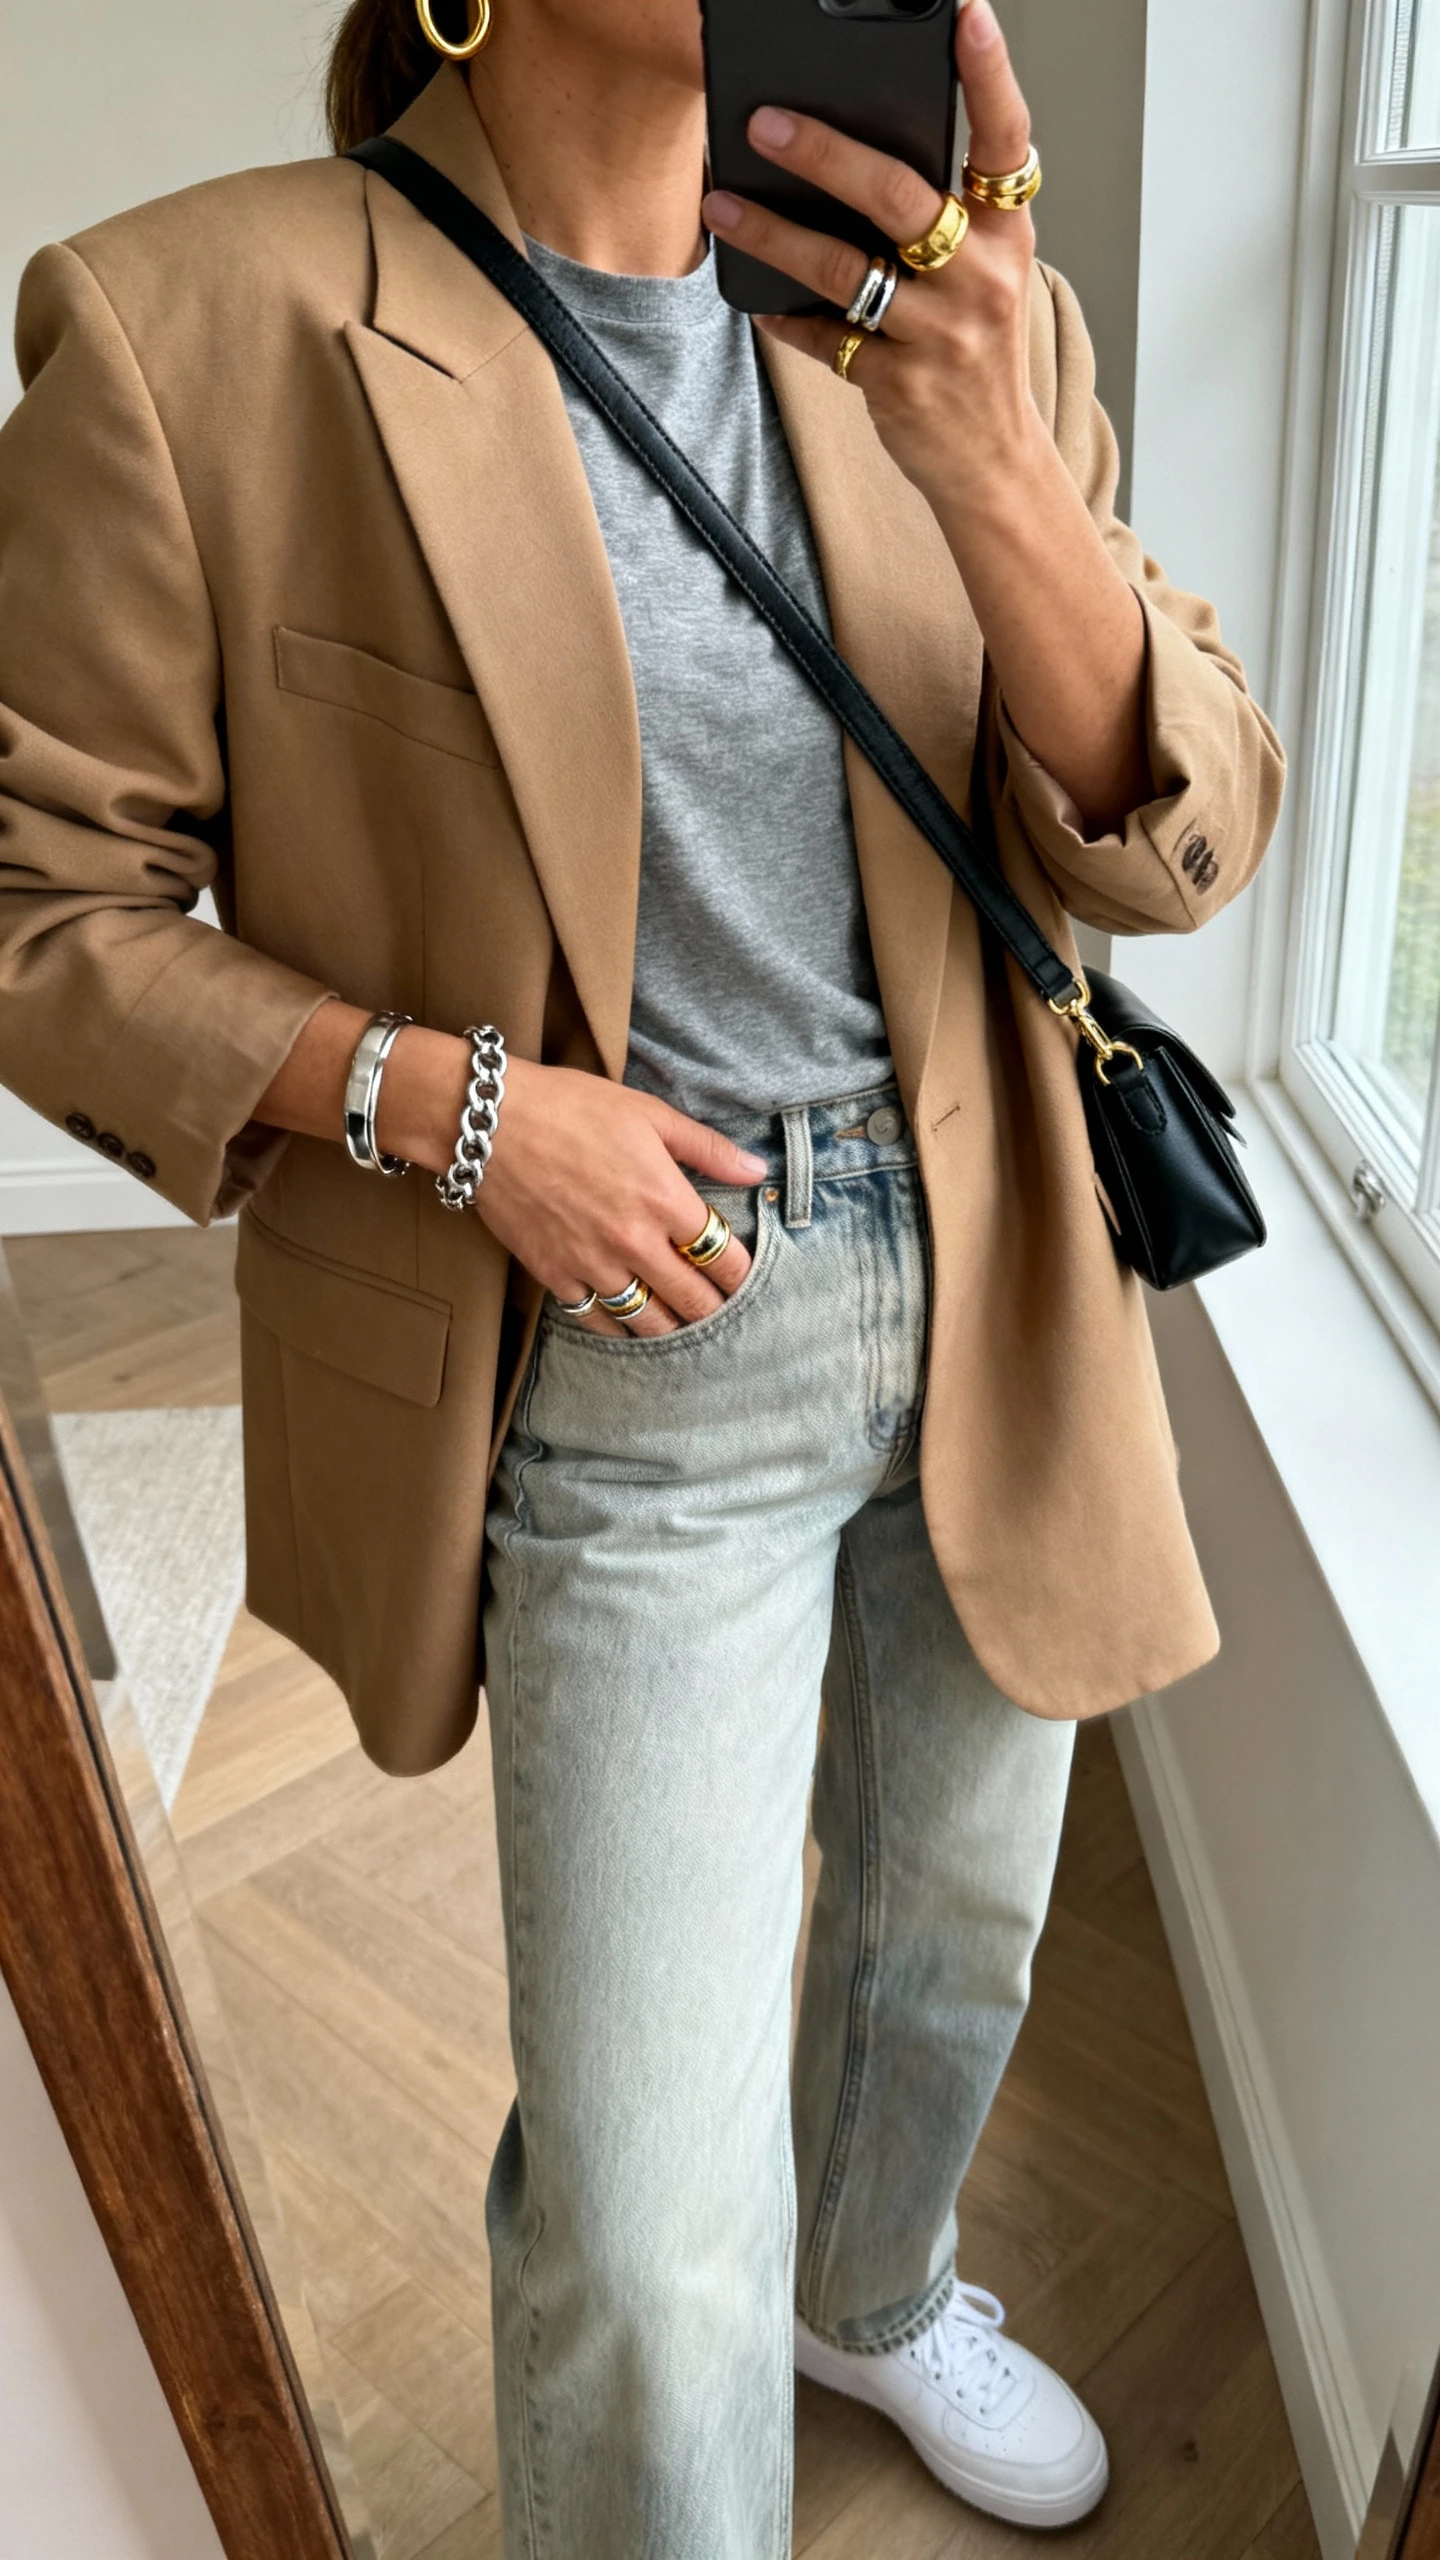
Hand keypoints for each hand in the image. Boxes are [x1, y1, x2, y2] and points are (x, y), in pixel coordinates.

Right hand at [458, 1058, 763, 1336]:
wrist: (490, 1124)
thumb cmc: (571, 1107)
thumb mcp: (649, 1115)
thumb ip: (708, 1148)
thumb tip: (758, 1171)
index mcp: (666, 1200)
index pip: (723, 1257)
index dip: (742, 1275)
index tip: (745, 1279)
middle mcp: (635, 1242)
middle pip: (693, 1300)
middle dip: (715, 1310)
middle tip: (724, 1313)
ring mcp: (593, 1264)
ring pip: (648, 1321)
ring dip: (672, 1327)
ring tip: (683, 1325)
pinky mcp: (555, 1275)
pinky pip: (597, 1320)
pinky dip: (619, 1328)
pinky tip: (629, 1324)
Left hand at [701, 0, 1039, 513]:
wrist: (992, 460)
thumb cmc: (977, 352)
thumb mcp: (985, 275)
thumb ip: (944, 220)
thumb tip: (849, 157)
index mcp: (1008, 232)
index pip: (1005, 138)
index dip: (989, 73)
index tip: (967, 13)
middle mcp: (982, 275)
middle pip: (897, 195)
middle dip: (824, 151)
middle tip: (764, 121)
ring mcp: (941, 332)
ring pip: (844, 267)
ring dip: (774, 231)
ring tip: (723, 204)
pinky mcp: (900, 382)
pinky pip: (826, 336)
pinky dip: (785, 316)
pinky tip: (756, 296)